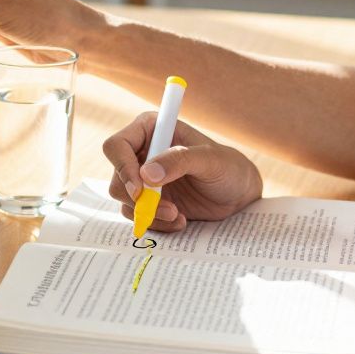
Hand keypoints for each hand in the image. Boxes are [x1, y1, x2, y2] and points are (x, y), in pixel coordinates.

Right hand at [103, 113, 262, 232]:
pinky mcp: (149, 201)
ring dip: (149, 213)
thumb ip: (179, 161)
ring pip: (125, 201)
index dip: (123, 168)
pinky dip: (156, 223)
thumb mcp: (209, 159)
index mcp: (150, 130)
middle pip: (117, 179)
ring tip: (178, 215)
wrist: (237, 194)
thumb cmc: (227, 167)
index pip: (117, 146)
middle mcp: (141, 153)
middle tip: (168, 208)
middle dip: (139, 199)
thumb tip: (146, 174)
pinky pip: (138, 216)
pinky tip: (179, 220)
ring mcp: (143, 179)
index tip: (140, 190)